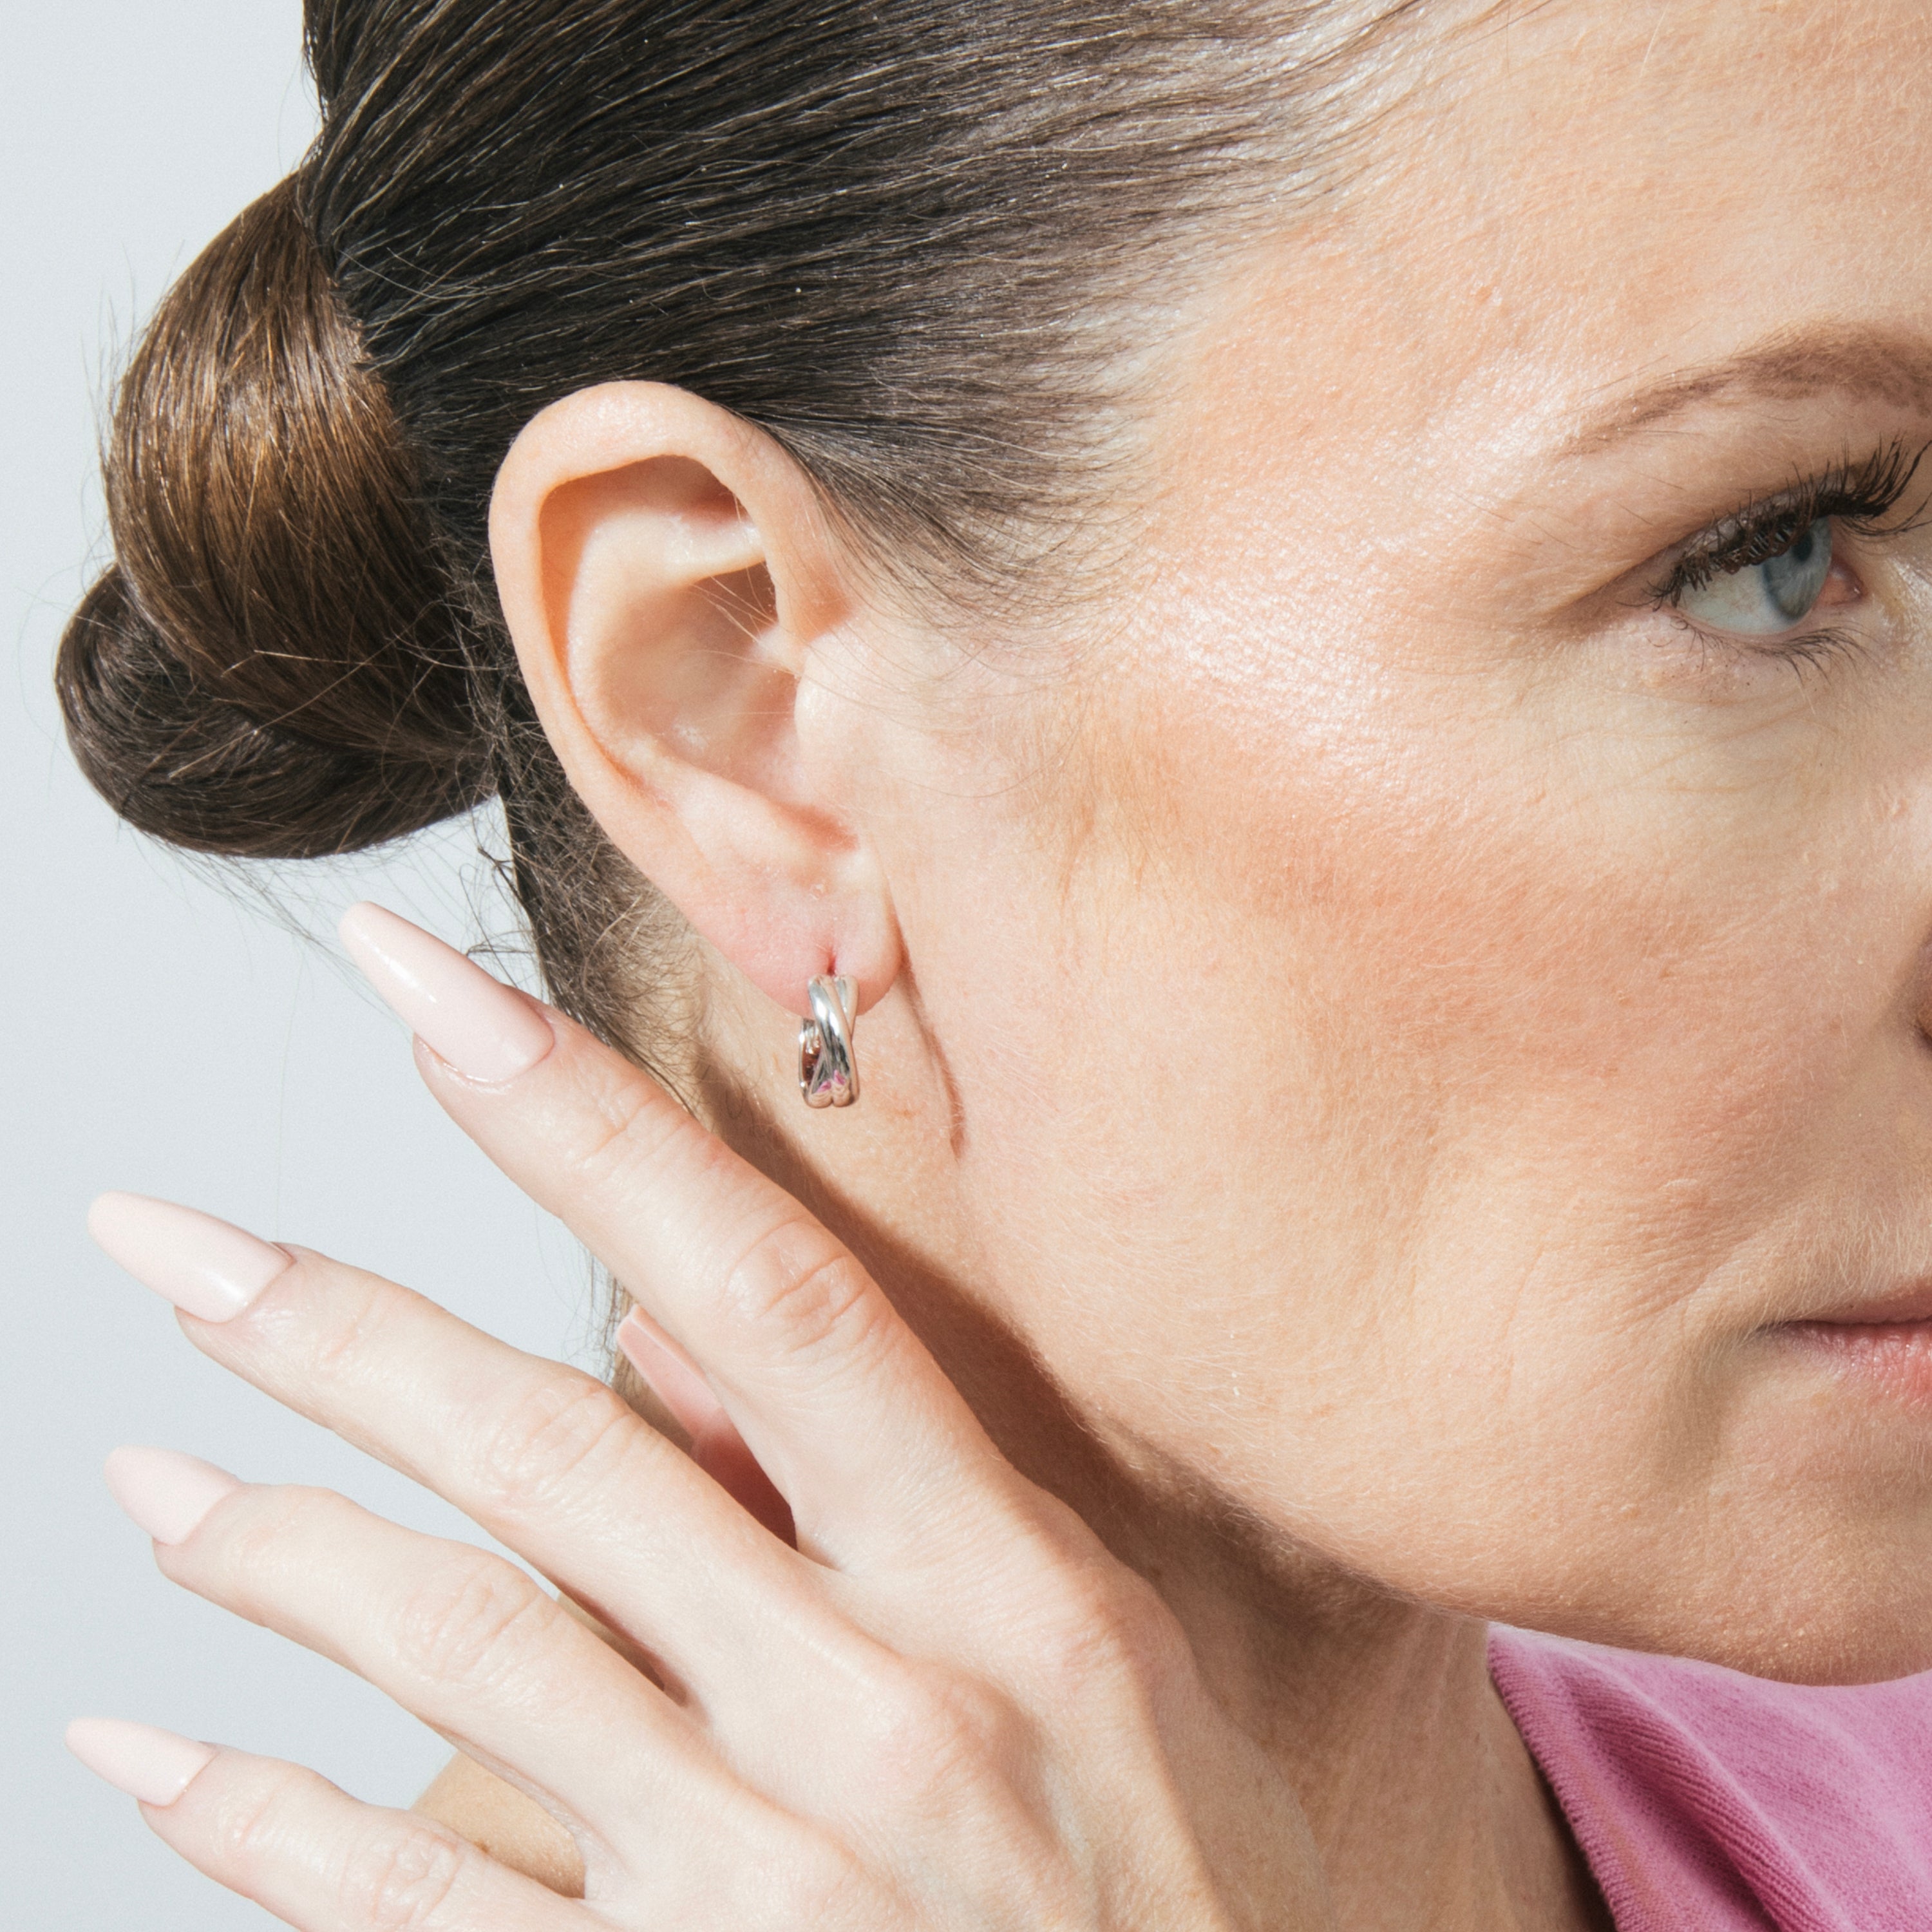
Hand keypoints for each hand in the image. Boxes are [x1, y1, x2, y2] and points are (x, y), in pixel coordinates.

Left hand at [72, 906, 1330, 1929]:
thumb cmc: (1192, 1903)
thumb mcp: (1113, 1669)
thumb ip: (905, 1494)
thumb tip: (666, 1325)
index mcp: (1012, 1590)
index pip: (769, 1294)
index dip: (584, 1125)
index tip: (425, 994)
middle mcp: (887, 1711)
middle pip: (563, 1458)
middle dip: (343, 1329)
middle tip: (164, 1236)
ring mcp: (772, 1883)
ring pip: (470, 1654)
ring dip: (279, 1551)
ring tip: (146, 1482)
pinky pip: (429, 1909)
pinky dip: (271, 1823)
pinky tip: (154, 1758)